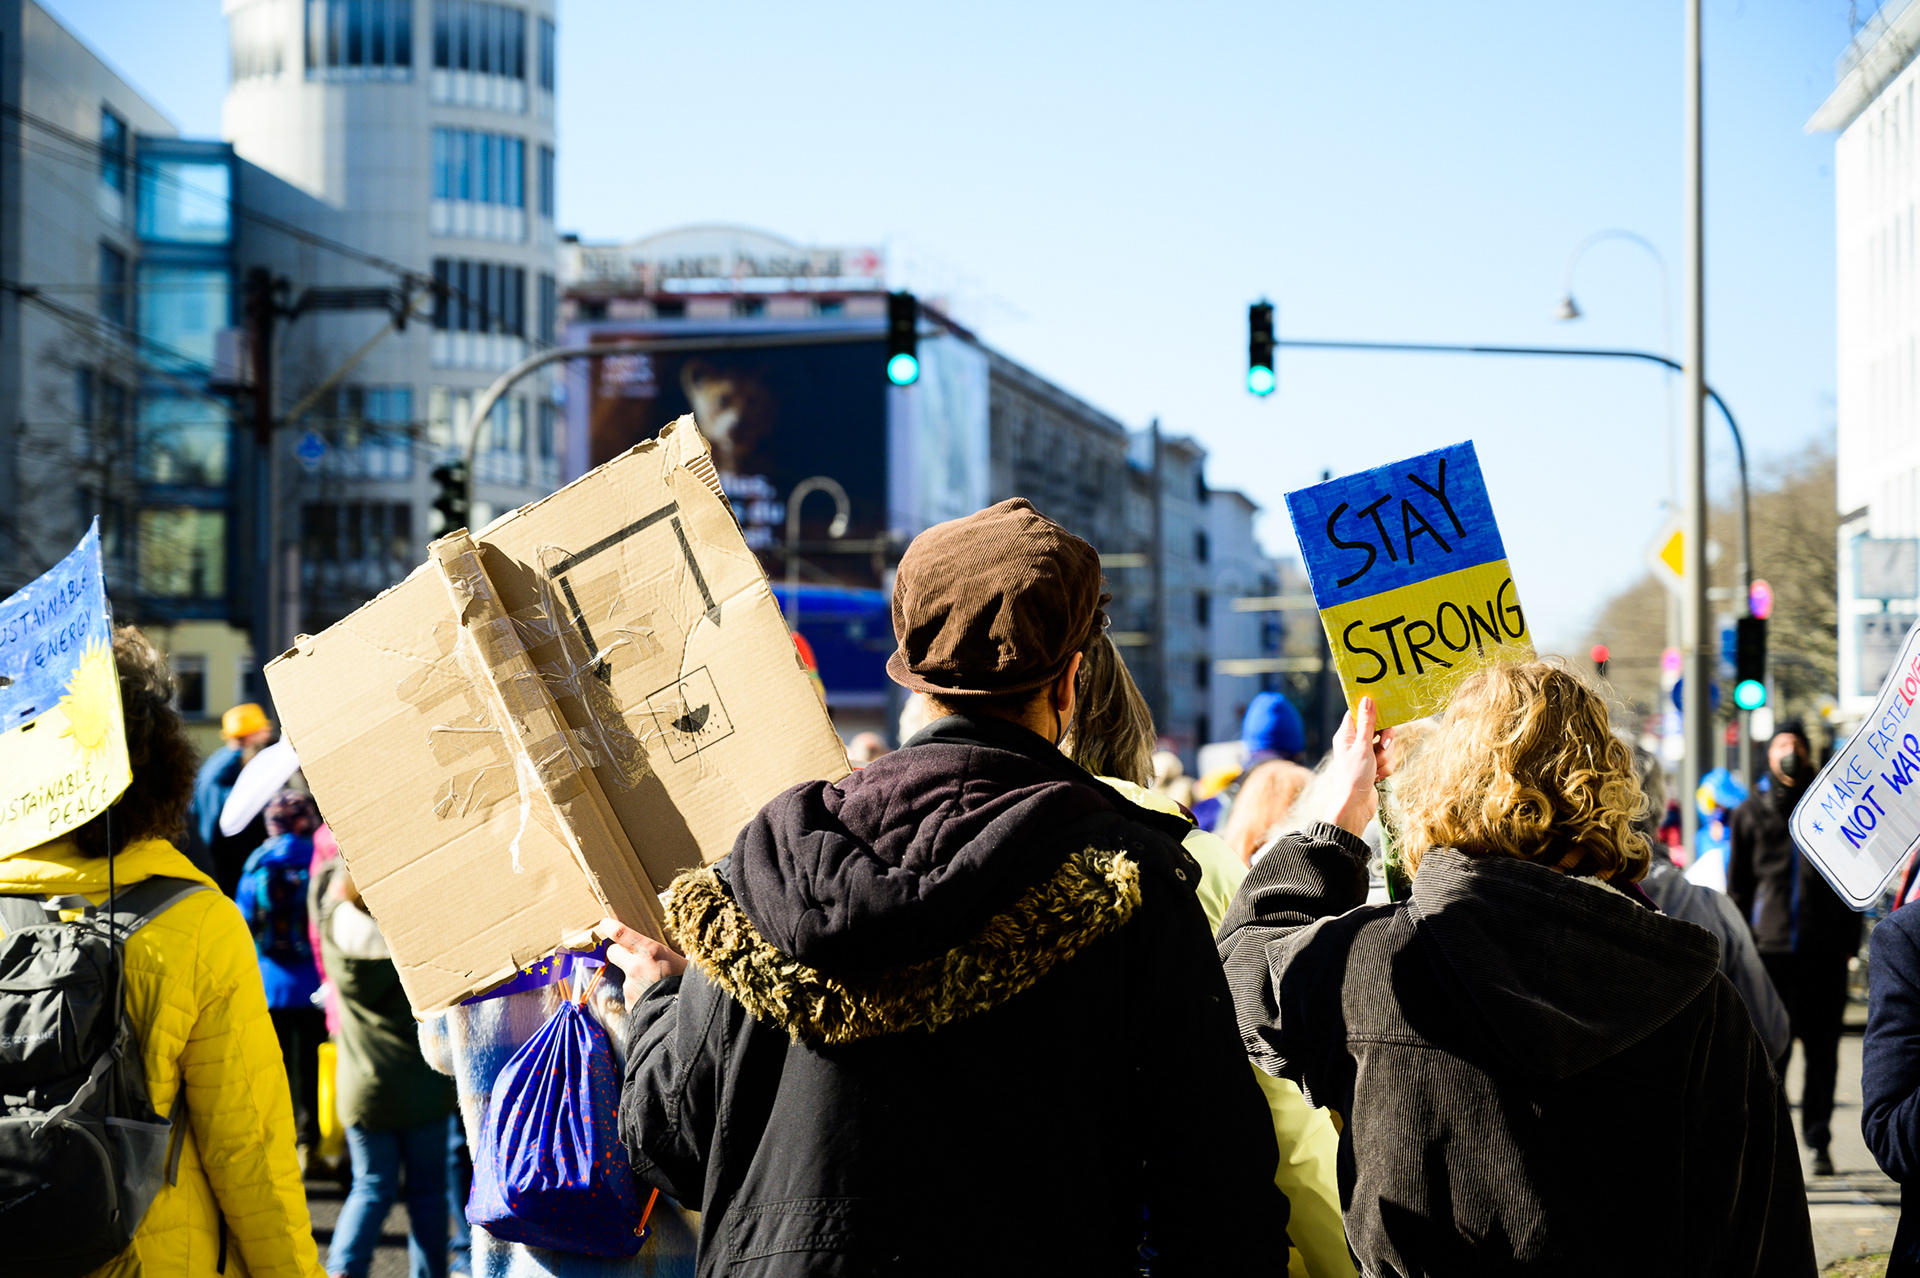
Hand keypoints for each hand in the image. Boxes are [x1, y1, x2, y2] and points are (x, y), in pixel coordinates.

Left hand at [598, 917, 686, 1004]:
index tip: (605, 923)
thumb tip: (689, 953)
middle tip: (631, 956)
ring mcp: (630, 986)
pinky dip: (639, 996)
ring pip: (626, 976)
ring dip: (635, 979)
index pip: (620, 933)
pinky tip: (653, 1000)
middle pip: (613, 952)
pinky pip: (632, 996)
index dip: (609, 926)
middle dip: (618, 952)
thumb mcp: (686, 963)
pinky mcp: (629, 1003)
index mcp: (650, 951)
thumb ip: (679, 956)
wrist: (681, 1014)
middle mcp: (635, 967)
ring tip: (655, 986)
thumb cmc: (688, 984)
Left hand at [1321, 696, 1392, 837]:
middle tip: (1382, 746)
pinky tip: (1377, 778)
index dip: (1373, 711)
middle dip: (1385, 740)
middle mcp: (1355, 743)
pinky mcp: (1373, 767)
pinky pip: (1387, 760)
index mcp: (1346, 734)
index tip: (1386, 712)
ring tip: (1375, 768)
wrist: (1355, 807)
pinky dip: (1386, 768)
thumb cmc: (1353, 776)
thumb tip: (1367, 699)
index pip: (1359, 713)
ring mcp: (1365, 755)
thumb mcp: (1362, 747)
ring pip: (1386, 746)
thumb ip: (1367, 723)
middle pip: (1378, 729)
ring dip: (1385, 757)